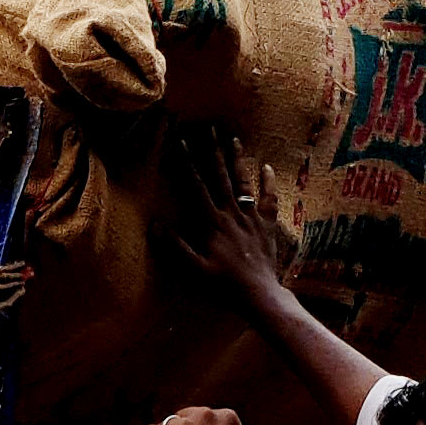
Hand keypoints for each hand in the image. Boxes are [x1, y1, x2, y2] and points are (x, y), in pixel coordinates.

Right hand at [172, 125, 296, 312]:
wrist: (260, 295)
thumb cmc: (224, 286)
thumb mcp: (194, 270)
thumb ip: (175, 247)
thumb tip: (155, 225)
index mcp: (213, 223)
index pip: (196, 187)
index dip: (188, 164)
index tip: (182, 142)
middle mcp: (232, 214)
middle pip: (220, 177)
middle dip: (213, 152)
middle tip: (209, 129)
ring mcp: (252, 218)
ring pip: (243, 183)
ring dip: (237, 160)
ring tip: (233, 139)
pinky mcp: (266, 226)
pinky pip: (269, 200)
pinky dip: (268, 183)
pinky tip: (265, 167)